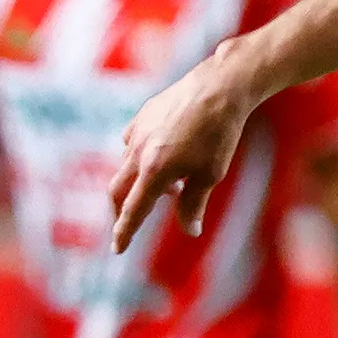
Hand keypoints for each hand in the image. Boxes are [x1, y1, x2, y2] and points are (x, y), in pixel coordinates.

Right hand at [110, 52, 258, 250]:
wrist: (219, 87)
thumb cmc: (220, 134)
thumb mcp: (211, 174)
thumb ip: (194, 204)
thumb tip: (189, 230)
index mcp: (154, 171)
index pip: (133, 210)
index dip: (125, 232)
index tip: (118, 249)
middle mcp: (138, 152)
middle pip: (117, 190)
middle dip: (120, 210)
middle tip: (126, 223)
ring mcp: (137, 132)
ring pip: (126, 165)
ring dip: (139, 182)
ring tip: (170, 186)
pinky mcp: (142, 116)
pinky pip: (131, 143)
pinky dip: (139, 157)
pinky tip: (160, 154)